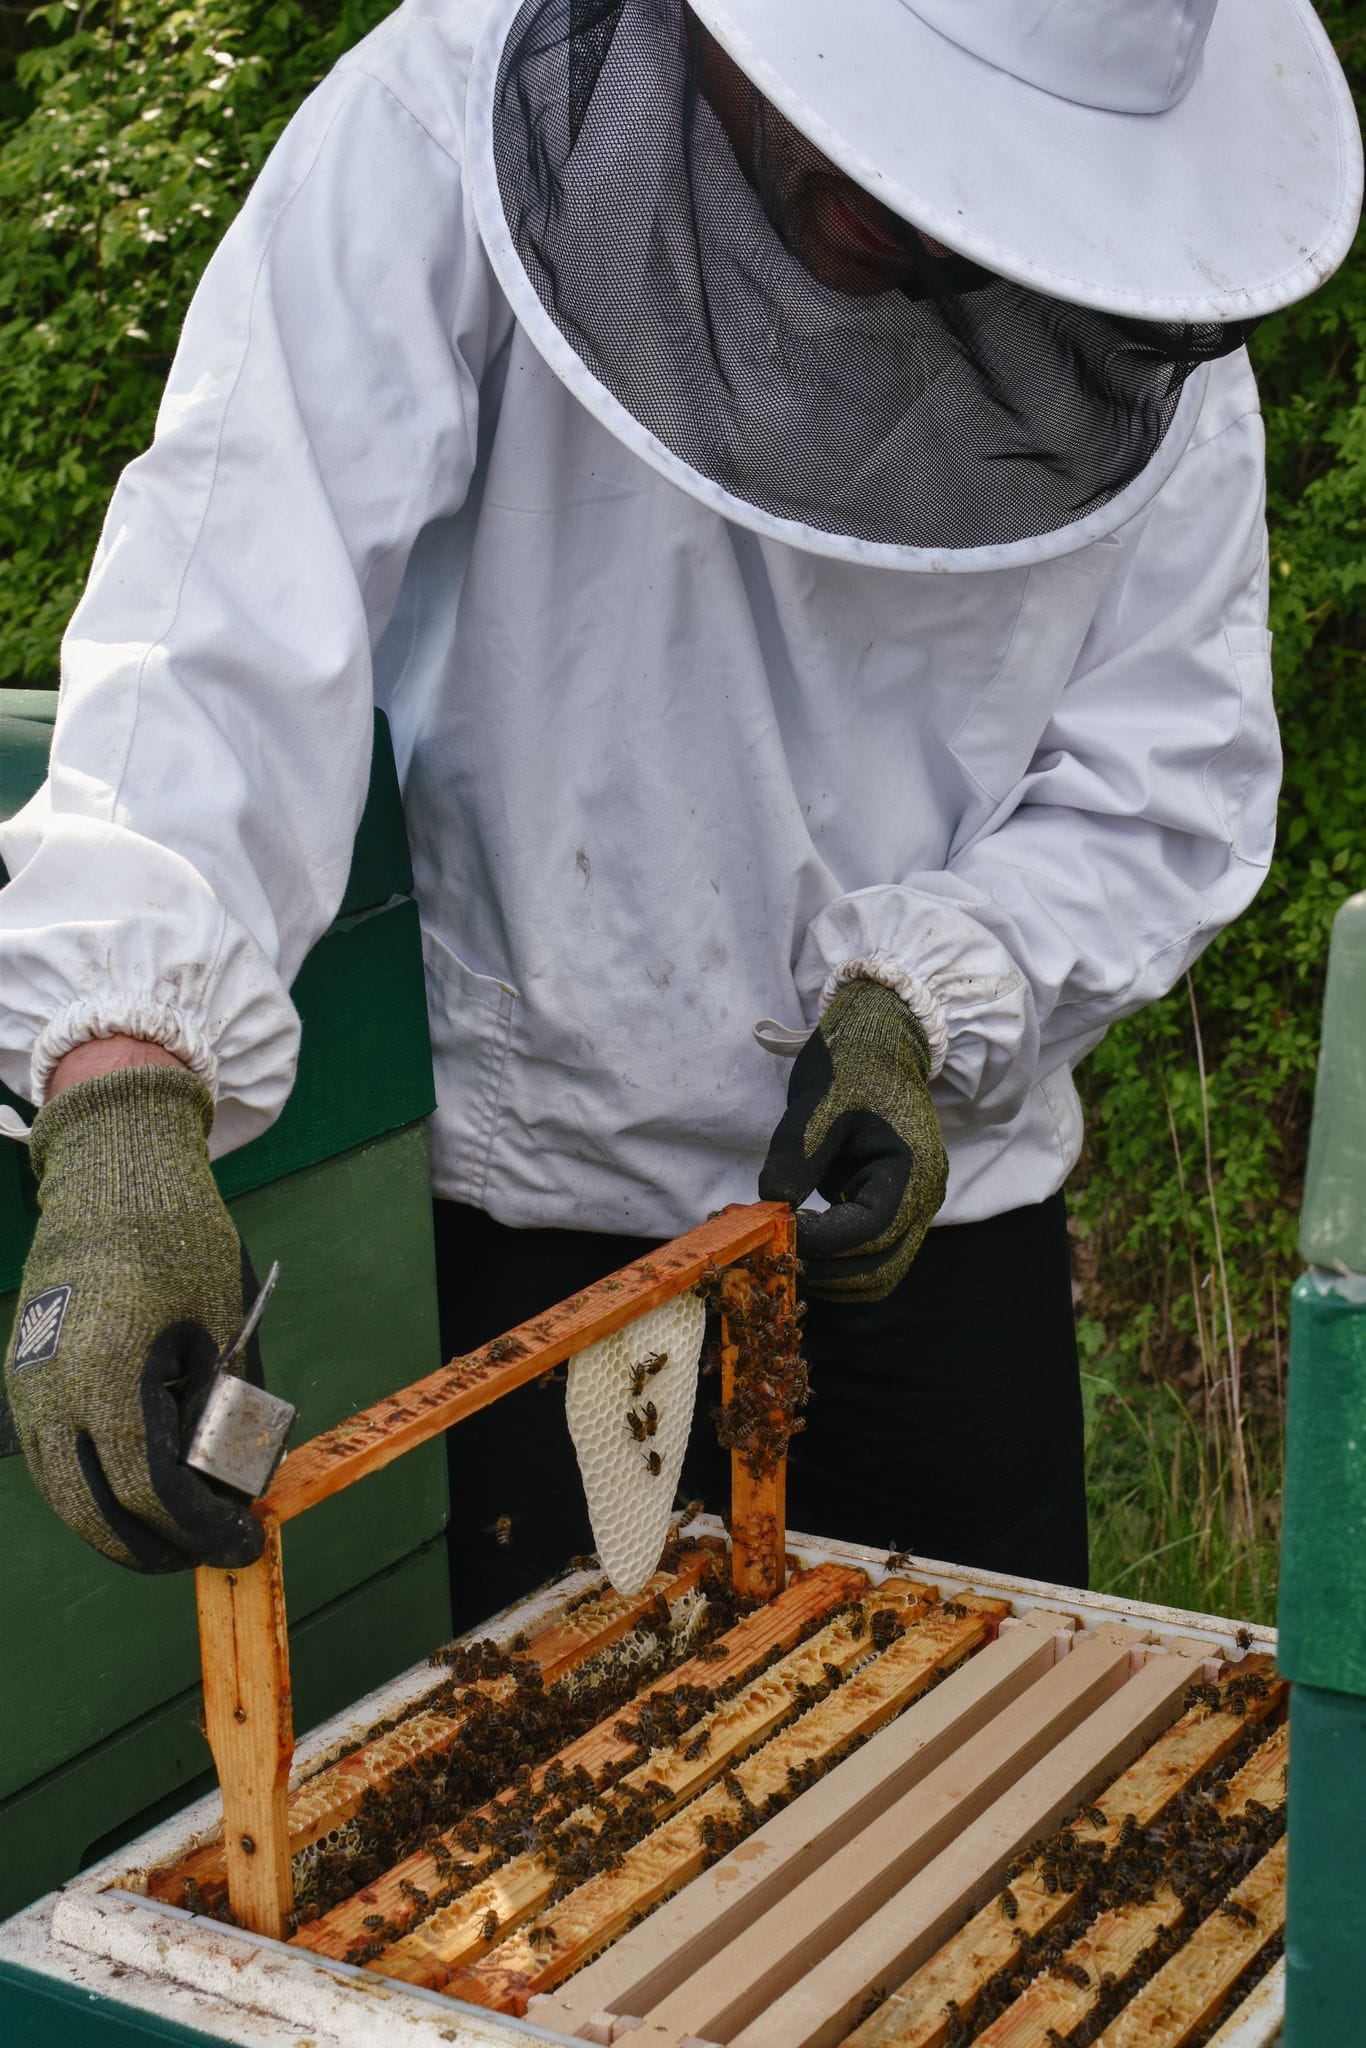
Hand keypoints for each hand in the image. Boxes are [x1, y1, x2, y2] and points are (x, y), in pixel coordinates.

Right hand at [5, 1065, 265, 1571]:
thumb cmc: (178, 1242)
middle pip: (96, 1510)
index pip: (148, 1489)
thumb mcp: (220, 1325)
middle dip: (155, 1544)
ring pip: (65, 1493)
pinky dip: (89, 1488)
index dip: (197, 1528)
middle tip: (205, 1552)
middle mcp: (54, 1390)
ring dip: (117, 1525)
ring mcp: (28, 1387)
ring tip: (173, 1532)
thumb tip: (232, 1484)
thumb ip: (222, 1409)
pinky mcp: (22, 1377)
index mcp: (110, 1374)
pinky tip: (132, 1494)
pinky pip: (52, 1458)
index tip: (239, 1542)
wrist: (111, 1176)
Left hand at [759, 977, 947, 1301]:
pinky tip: (800, 1239)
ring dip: (832, 1275)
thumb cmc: (852, 1064)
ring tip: (785, 1252)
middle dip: (826, 1273)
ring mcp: (911, 1207)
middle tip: (775, 1255)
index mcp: (911, 1172)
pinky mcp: (892, 1207)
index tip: (774, 1230)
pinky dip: (836, 1260)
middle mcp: (922, 1200)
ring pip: (877, 1273)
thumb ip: (798, 1158)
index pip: (867, 1234)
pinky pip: (869, 1254)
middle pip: (879, 1271)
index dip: (819, 1243)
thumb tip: (772, 1207)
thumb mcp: (818, 1103)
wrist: (880, 1039)